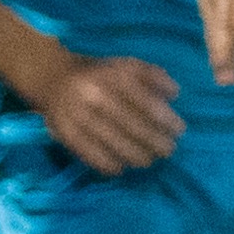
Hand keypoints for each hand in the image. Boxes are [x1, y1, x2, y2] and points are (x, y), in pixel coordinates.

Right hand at [35, 52, 182, 177]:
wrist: (54, 78)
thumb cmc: (101, 74)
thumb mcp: (127, 65)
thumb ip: (153, 75)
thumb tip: (174, 94)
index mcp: (112, 76)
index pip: (145, 102)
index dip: (165, 119)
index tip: (179, 130)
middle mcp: (94, 95)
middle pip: (131, 125)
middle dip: (155, 142)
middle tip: (169, 150)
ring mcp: (78, 115)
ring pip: (112, 142)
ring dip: (136, 156)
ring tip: (149, 160)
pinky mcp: (65, 133)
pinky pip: (89, 154)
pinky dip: (107, 164)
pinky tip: (121, 168)